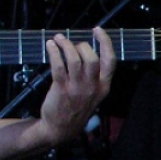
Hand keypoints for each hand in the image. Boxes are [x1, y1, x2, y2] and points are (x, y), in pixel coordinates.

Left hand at [36, 27, 115, 145]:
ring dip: (65, 45)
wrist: (60, 129)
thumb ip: (94, 77)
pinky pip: (58, 65)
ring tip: (57, 39)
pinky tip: (50, 46)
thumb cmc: (76, 108)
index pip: (110, 61)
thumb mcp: (94, 95)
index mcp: (104, 86)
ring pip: (75, 59)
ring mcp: (77, 88)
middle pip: (92, 57)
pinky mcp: (61, 89)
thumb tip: (84, 50)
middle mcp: (93, 86)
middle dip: (80, 44)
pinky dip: (54, 52)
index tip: (97, 30)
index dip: (105, 42)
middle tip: (70, 42)